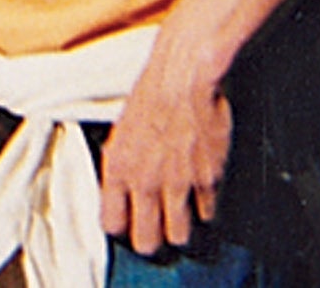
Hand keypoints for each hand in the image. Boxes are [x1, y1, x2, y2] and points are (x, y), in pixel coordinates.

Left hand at [97, 70, 229, 256]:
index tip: (127, 225)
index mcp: (117, 169)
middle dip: (150, 241)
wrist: (183, 78)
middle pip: (146, 241)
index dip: (120, 227)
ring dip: (180, 229)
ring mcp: (178, 184)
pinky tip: (201, 195)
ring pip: (178, 235)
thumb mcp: (120, 132)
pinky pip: (207, 213)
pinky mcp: (207, 180)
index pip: (111, 222)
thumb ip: (121, 165)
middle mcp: (145, 182)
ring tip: (180, 217)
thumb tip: (120, 189)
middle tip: (156, 233)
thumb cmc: (150, 95)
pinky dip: (205, 209)